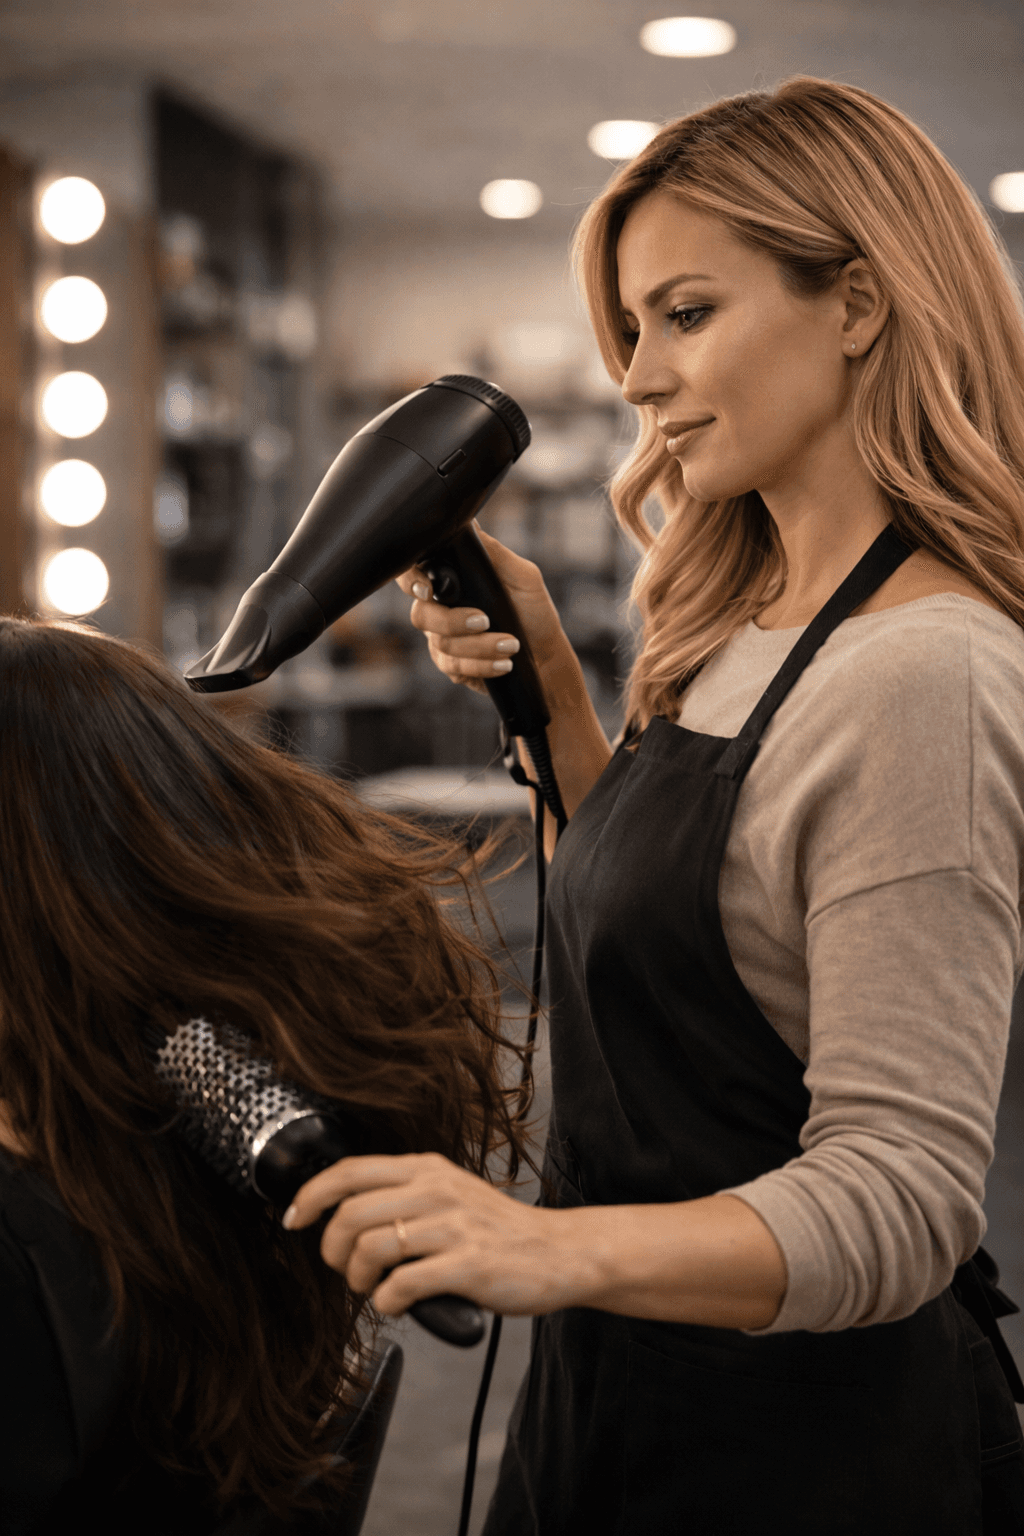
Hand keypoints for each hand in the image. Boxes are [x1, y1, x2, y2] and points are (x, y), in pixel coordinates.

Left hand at [282, 1151, 585, 1317]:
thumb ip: (404, 1195)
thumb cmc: (496, 1231)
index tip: (294, 1219)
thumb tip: (342, 1216)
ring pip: (371, 1247)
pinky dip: (387, 1301)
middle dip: (332, 1249)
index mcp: (426, 1168)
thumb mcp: (449, 1193)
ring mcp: (453, 1226)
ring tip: (372, 1288)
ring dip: (358, 1279)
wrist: (558, 1252)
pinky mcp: (467, 1265)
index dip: (310, 1195)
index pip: (349, 1170)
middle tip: (344, 1270)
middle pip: (350, 1213)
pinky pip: (402, 1285)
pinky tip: (399, 1303)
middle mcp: (436, 1189)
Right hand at [394, 525, 565, 697]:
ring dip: (479, 646)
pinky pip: (453, 668)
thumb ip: (493, 553)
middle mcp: (440, 608)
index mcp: (451, 580)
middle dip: (453, 621)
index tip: (428, 590)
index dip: (410, 580)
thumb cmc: (533, 611)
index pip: (413, 573)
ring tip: (511, 644)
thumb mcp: (522, 576)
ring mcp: (443, 638)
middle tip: (485, 621)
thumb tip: (469, 521)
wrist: (546, 654)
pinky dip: (481, 666)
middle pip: (421, 615)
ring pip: (441, 644)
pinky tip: (504, 664)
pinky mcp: (452, 666)